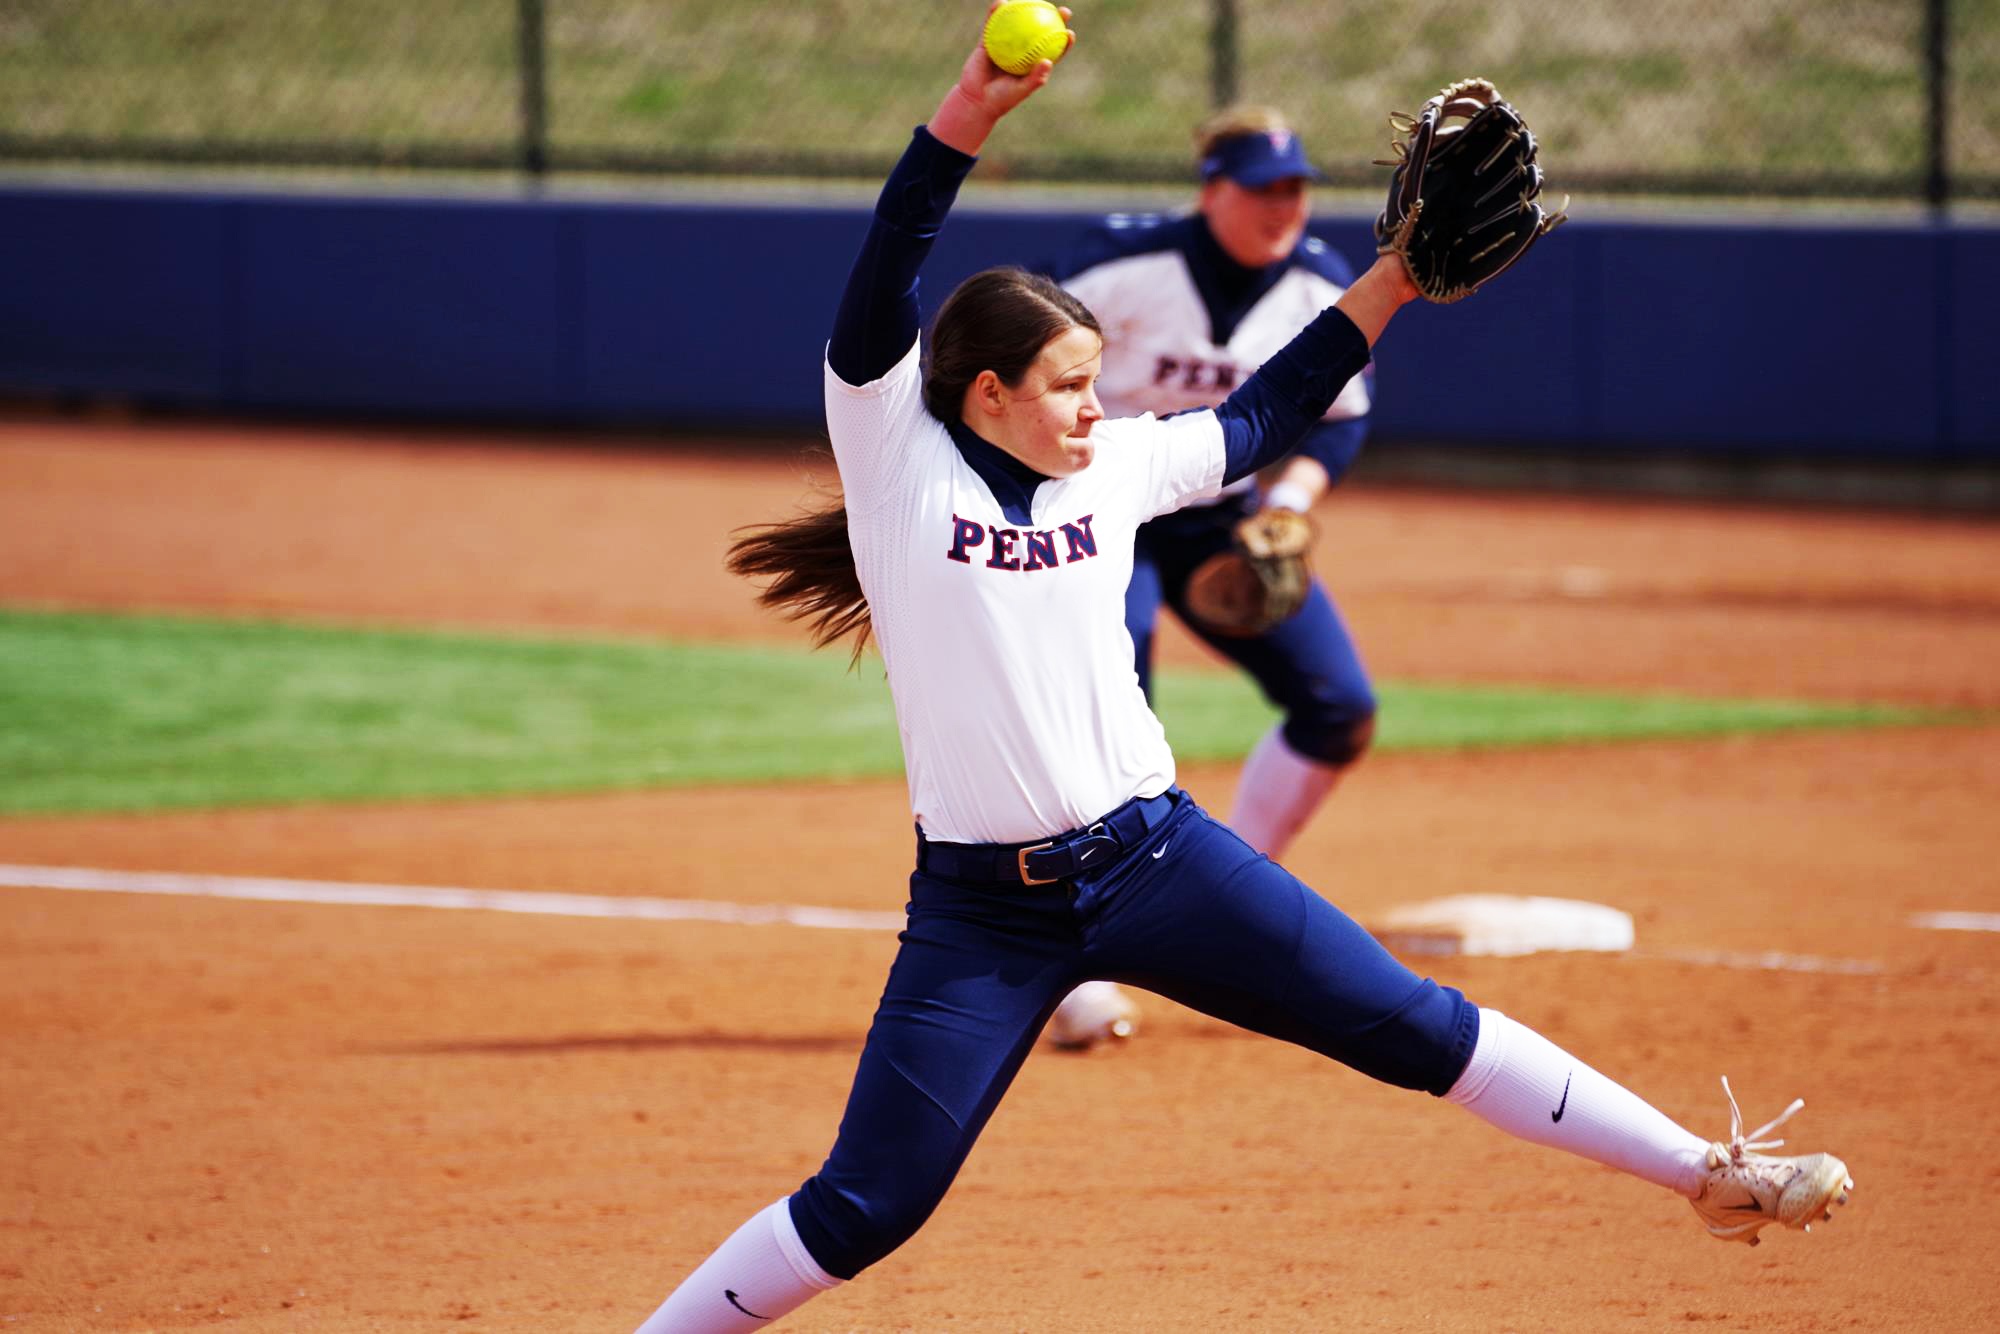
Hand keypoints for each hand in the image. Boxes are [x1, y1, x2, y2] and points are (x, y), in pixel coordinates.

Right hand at [930, 2, 1074, 154]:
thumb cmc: (1002, 99)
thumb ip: (1035, 77)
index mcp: (1032, 65)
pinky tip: (1001, 2)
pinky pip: (993, 25)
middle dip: (1053, 19)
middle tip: (1062, 11)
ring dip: (1025, 9)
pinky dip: (996, 13)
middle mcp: (1021, 53)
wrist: (976, 100)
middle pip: (1039, 32)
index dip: (1062, 41)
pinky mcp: (988, 42)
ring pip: (1017, 25)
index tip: (1069, 33)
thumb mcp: (1021, 90)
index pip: (1052, 51)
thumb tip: (1048, 61)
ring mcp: (1005, 46)